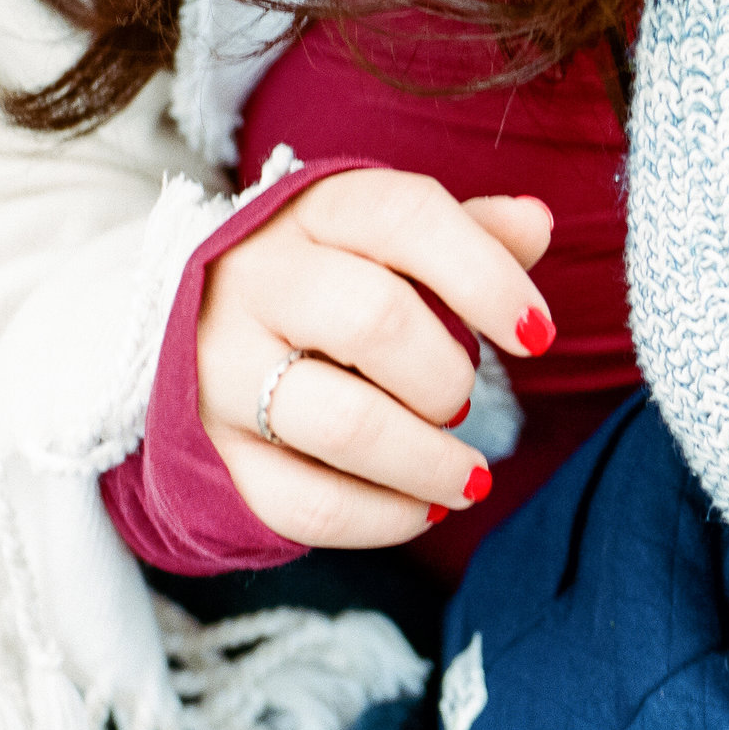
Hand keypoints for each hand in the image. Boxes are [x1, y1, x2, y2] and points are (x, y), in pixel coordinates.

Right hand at [197, 169, 554, 545]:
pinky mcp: (210, 447)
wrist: (190, 314)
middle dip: (447, 377)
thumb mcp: (385, 234)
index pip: (409, 219)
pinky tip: (421, 509)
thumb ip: (468, 232)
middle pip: (376, 322)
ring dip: (429, 463)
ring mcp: (222, 365)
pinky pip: (305, 502)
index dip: (488, 278)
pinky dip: (381, 518)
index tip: (539, 335)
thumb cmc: (327, 270)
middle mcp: (257, 278)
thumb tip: (537, 223)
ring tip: (470, 478)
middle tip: (465, 400)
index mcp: (315, 211)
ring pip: (344, 425)